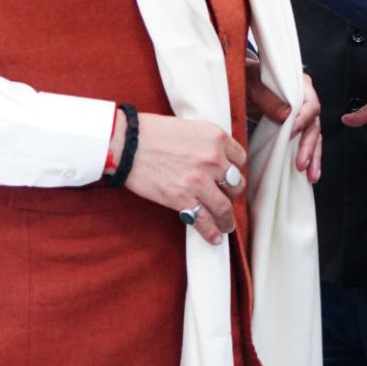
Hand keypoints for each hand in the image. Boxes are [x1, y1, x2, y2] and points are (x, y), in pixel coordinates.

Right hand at [124, 110, 247, 243]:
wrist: (126, 144)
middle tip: (226, 199)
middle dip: (232, 194)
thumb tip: (216, 160)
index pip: (240, 159)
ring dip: (227, 219)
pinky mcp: (182, 199)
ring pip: (224, 207)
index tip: (230, 177)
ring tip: (226, 225)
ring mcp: (199, 181)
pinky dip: (212, 232)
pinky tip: (215, 238)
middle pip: (236, 184)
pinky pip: (204, 221)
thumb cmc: (152, 132)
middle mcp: (213, 159)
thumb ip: (207, 143)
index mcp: (216, 137)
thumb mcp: (190, 128)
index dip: (235, 169)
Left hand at [248, 60, 321, 180]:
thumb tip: (287, 114)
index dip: (303, 119)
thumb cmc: (247, 79)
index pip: (310, 103)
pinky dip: (307, 157)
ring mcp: (300, 115)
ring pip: (313, 137)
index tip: (291, 132)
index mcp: (299, 85)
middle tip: (301, 162)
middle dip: (309, 146)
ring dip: (313, 156)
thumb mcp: (252, 83)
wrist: (241, 83)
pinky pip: (304, 143)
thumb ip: (268, 97)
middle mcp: (304, 100)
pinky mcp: (294, 128)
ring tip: (311, 175)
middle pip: (314, 124)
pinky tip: (308, 173)